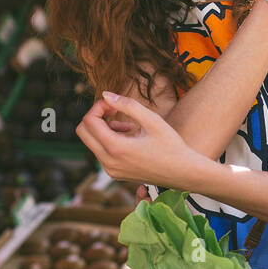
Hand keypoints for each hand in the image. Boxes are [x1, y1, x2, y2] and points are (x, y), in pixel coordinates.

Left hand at [76, 93, 209, 190]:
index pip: (89, 121)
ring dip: (104, 129)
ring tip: (128, 125)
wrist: (183, 173)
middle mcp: (108, 162)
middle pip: (83, 132)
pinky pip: (101, 152)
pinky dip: (109, 140)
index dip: (98, 107)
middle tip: (115, 110)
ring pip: (92, 142)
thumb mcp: (152, 121)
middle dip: (95, 117)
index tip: (114, 103)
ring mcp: (110, 170)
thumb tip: (105, 95)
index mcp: (116, 148)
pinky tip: (130, 137)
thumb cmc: (172, 146)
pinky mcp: (115, 173)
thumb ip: (127, 105)